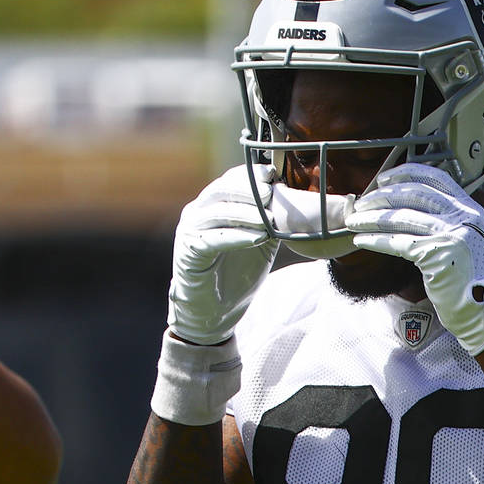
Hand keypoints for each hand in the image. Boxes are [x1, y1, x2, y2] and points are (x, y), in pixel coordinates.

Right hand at [167, 164, 278, 344]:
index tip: (273, 174)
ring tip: (270, 218)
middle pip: (222, 190)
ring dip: (246, 213)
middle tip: (271, 193)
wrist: (215, 310)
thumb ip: (272, 218)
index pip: (230, 180)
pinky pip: (212, 239)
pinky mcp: (187, 251)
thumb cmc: (238, 272)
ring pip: (217, 212)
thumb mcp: (261, 240)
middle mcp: (197, 212)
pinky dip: (236, 236)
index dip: (250, 175)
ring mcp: (189, 230)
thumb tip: (295, 197)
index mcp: (213, 204)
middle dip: (248, 190)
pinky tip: (257, 237)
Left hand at [346, 164, 483, 354]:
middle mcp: (463, 218)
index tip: (384, 179)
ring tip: (354, 220)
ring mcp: (451, 235)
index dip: (406, 174)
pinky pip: (398, 242)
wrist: (482, 309)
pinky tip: (361, 240)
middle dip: (383, 196)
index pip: (435, 178)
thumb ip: (448, 220)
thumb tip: (413, 205)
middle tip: (362, 202)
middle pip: (415, 194)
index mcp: (470, 210)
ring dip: (373, 218)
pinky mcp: (436, 255)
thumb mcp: (467, 239)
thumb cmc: (469, 277)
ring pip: (403, 217)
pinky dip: (376, 239)